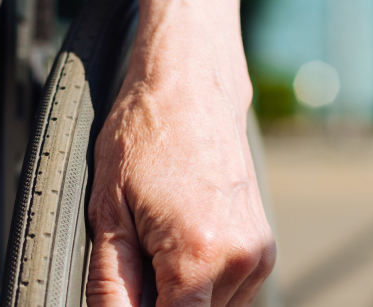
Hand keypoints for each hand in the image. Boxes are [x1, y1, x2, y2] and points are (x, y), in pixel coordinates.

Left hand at [86, 66, 274, 306]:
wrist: (192, 88)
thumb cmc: (145, 136)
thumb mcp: (107, 214)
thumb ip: (111, 286)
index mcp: (199, 255)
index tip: (130, 297)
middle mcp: (239, 259)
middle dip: (159, 303)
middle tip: (136, 262)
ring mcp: (257, 255)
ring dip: (180, 297)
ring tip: (156, 246)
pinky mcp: (264, 249)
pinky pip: (228, 293)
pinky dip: (200, 284)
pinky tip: (180, 245)